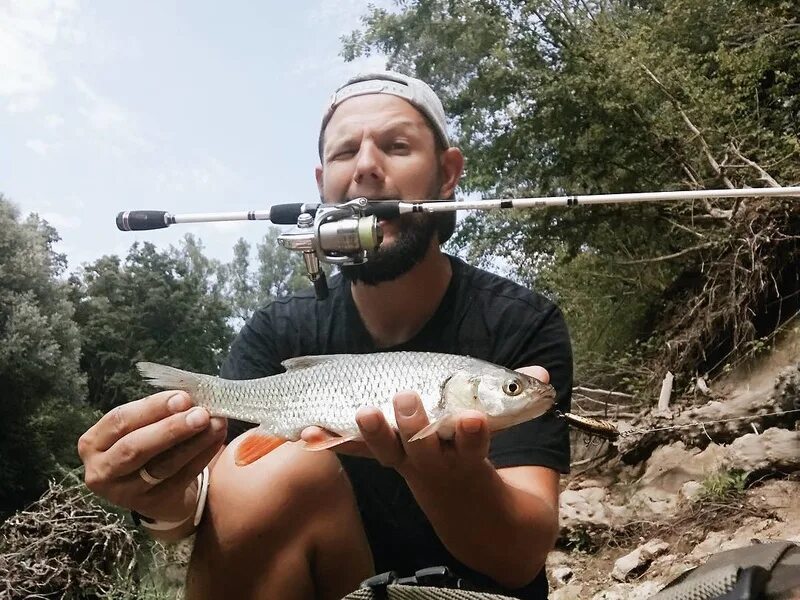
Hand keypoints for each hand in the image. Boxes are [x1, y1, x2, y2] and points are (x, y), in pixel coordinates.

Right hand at [78, 390, 226, 521]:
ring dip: (193, 443)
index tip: (183, 397)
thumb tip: (190, 397)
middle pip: (135, 447)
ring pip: (161, 465)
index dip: (152, 408)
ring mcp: (124, 493)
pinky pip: (181, 478)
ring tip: (215, 424)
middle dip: (171, 428)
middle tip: (201, 414)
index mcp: (93, 442)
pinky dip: (201, 457)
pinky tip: (216, 441)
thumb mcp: (140, 427)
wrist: (153, 490)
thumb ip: (158, 412)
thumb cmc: (146, 446)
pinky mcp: (151, 505)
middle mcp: (102, 470)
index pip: (120, 420)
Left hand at [301, 365, 548, 482]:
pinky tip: (307, 433)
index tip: (474, 419)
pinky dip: (331, 442)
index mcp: (468, 452)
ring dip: (371, 432)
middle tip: (407, 401)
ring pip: (387, 450)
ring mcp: (405, 461)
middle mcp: (436, 461)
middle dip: (414, 426)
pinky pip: (355, 453)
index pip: (474, 441)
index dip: (473, 433)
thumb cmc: (477, 448)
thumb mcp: (504, 426)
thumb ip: (518, 397)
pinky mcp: (381, 457)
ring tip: (362, 412)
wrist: (462, 502)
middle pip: (424, 447)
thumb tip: (543, 377)